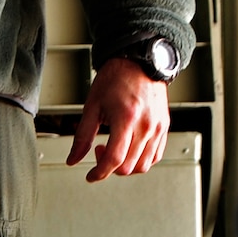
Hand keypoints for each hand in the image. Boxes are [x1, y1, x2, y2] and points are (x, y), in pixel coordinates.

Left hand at [67, 57, 169, 182]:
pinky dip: (140, 160)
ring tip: (115, 149)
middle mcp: (146, 124)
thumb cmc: (116, 79)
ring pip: (144, 165)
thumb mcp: (92, 106)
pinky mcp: (164, 127)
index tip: (90, 176)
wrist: (139, 61)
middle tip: (99, 152)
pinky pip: (155, 155)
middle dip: (109, 168)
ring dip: (125, 166)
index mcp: (127, 118)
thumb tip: (73, 159)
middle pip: (128, 166)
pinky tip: (129, 149)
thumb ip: (82, 136)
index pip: (114, 159)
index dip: (99, 173)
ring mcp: (158, 127)